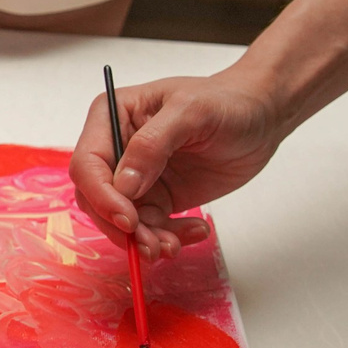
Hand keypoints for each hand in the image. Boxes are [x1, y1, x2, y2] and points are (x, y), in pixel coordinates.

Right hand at [70, 71, 283, 261]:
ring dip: (146, 239)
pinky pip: (150, 228)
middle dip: (122, 226)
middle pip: (97, 199)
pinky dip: (169, 238)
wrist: (259, 117)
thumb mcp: (191, 112)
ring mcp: (137, 176)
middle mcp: (117, 149)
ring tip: (175, 245)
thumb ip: (152, 144)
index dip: (102, 196)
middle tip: (152, 244)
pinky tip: (195, 230)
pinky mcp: (159, 197)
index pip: (88, 164)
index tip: (128, 219)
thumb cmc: (226, 102)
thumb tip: (123, 185)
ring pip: (123, 221)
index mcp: (112, 117)